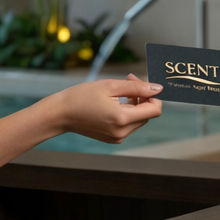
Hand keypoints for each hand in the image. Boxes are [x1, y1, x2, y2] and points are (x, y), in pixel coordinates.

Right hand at [44, 75, 162, 143]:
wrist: (61, 114)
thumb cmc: (82, 96)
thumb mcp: (110, 85)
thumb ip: (136, 87)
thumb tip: (158, 88)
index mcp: (122, 119)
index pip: (155, 110)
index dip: (153, 95)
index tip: (140, 83)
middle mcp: (122, 132)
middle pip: (148, 115)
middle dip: (143, 97)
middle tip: (127, 81)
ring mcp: (118, 138)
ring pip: (139, 120)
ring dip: (135, 105)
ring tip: (118, 92)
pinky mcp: (113, 139)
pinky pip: (129, 125)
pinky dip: (127, 113)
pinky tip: (113, 103)